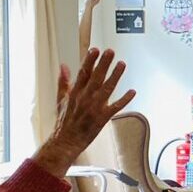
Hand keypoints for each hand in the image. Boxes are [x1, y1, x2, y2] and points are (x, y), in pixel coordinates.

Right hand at [32, 49, 135, 176]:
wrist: (66, 141)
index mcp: (75, 93)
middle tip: (110, 52)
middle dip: (103, 64)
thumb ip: (63, 82)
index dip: (89, 61)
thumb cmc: (64, 122)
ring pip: (106, 89)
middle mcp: (85, 98)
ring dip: (115, 76)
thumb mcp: (60, 99)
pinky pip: (116, 107)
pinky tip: (132, 91)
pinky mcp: (103, 117)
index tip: (95, 50)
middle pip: (96, 78)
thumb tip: (64, 66)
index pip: (83, 73)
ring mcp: (94, 108)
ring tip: (122, 64)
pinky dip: (124, 99)